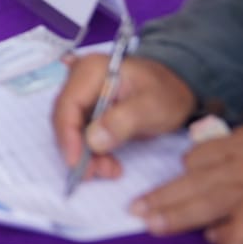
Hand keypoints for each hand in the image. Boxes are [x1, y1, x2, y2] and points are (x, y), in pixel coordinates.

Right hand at [53, 53, 194, 179]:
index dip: (68, 136)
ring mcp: (83, 95)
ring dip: (85, 155)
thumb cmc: (167, 93)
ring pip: (71, 131)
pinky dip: (92, 153)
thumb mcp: (151, 106)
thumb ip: (123, 120)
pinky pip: (81, 135)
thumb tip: (93, 141)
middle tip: (96, 173)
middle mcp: (80, 80)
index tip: (76, 164)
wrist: (178, 90)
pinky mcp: (88, 111)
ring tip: (110, 170)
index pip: (67, 105)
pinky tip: (109, 163)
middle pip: (64, 119)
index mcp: (91, 70)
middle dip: (77, 150)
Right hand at [131, 121, 242, 234]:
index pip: (211, 205)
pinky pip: (210, 144)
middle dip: (164, 199)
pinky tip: (187, 169)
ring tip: (154, 195)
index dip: (179, 216)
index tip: (152, 224)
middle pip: (198, 184)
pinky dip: (196, 158)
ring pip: (199, 162)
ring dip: (178, 180)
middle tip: (135, 209)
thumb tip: (209, 234)